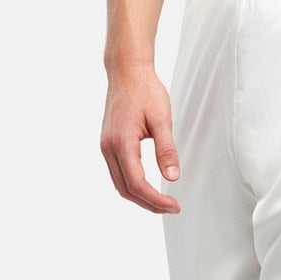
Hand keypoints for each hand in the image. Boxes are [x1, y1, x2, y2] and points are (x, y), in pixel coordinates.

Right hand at [100, 65, 180, 213]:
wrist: (126, 72)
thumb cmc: (145, 90)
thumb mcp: (162, 119)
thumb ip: (166, 150)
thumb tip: (172, 178)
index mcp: (121, 142)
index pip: (137, 184)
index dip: (156, 200)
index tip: (175, 205)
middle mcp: (108, 148)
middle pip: (126, 190)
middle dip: (149, 204)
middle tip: (172, 207)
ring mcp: (105, 147)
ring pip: (120, 185)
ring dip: (140, 198)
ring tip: (162, 202)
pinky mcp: (108, 145)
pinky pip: (118, 174)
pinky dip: (132, 186)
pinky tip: (148, 188)